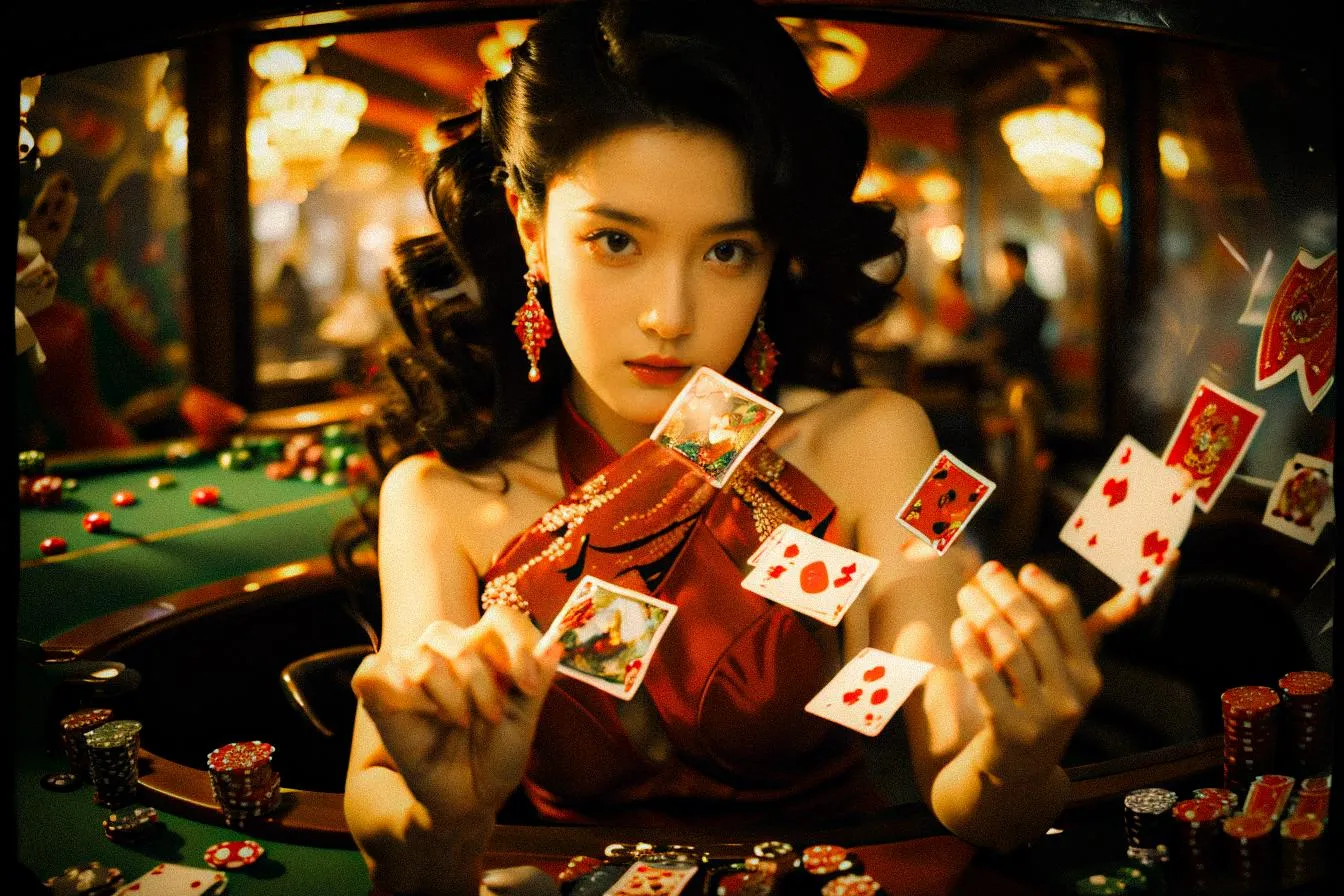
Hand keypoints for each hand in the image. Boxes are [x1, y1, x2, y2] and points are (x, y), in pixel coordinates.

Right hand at [351, 606, 559, 821]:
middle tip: (492, 715)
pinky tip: (421, 708)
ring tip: (460, 722)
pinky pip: (375, 668)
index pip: (498, 618)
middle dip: (479, 677)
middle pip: (456, 635)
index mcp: (484, 652)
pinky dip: (398, 685)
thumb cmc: (496, 758)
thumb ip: (536, 681)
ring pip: (422, 655)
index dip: (515, 643)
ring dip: (448, 692)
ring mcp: (410, 672)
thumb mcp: (524, 720)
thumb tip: (555, 643)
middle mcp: (446, 653)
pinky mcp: (379, 695)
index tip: (527, 685)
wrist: (470, 801)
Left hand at [948, 561, 1143, 784]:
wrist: (1021, 769)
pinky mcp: (1009, 731)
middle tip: (985, 572)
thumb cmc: (1043, 703)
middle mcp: (1071, 696)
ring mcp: (1041, 716)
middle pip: (1034, 627)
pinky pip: (985, 679)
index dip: (1043, 587)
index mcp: (1089, 675)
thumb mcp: (1070, 675)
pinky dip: (969, 648)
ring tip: (967, 595)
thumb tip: (1137, 595)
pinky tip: (958, 627)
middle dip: (1007, 593)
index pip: (1068, 617)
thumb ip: (1091, 633)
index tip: (1022, 569)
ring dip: (983, 614)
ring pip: (1008, 649)